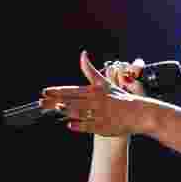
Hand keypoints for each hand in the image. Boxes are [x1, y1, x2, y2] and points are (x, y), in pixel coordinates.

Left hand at [39, 50, 154, 136]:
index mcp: (95, 91)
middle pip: (73, 101)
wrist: (139, 113)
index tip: (44, 91)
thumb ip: (90, 71)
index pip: (72, 90)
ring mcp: (101, 114)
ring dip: (69, 109)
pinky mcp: (105, 127)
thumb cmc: (119, 98)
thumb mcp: (104, 83)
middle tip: (41, 102)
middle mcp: (97, 101)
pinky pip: (90, 126)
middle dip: (56, 101)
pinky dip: (80, 126)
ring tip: (57, 107)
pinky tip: (69, 125)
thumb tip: (82, 54)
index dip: (57, 90)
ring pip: (81, 111)